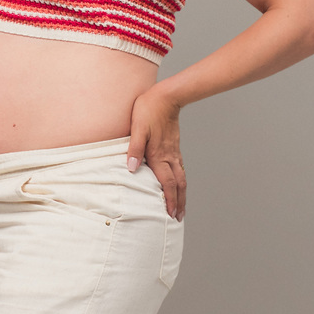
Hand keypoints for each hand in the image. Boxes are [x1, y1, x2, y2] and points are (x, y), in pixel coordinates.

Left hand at [126, 87, 184, 219]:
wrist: (166, 96)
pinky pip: (180, 168)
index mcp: (159, 154)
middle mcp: (169, 156)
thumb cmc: (148, 110)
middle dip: (179, 202)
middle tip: (179, 218)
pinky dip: (181, 180)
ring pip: (181, 177)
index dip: (170, 200)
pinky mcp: (174, 146)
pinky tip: (178, 182)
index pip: (167, 183)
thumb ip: (134, 149)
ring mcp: (174, 151)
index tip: (171, 215)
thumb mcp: (137, 128)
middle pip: (178, 184)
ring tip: (181, 206)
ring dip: (182, 193)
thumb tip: (131, 169)